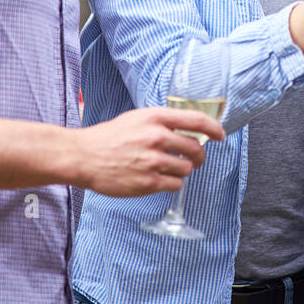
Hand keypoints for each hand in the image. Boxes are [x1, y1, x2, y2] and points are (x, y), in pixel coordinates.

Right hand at [76, 106, 223, 197]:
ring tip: (167, 169)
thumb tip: (189, 130)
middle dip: (199, 157)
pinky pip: (174, 185)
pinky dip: (171, 184)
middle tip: (194, 160)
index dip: (214, 128)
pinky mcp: (147, 182)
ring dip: (182, 171)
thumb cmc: (109, 138)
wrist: (82, 156)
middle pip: (195, 148)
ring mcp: (152, 161)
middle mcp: (156, 137)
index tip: (220, 135)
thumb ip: (162, 123)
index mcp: (154, 117)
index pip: (196, 120)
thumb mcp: (136, 119)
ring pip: (186, 169)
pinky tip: (159, 179)